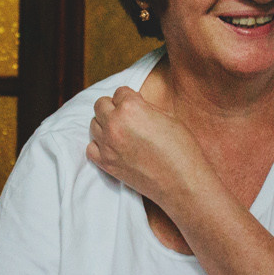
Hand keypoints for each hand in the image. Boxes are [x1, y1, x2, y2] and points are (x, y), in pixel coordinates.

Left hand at [85, 86, 209, 207]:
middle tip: (128, 117)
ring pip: (94, 124)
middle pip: (101, 104)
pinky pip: (91, 147)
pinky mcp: (106, 163)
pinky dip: (100, 145)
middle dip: (114, 107)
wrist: (182, 182)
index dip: (131, 98)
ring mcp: (107, 145)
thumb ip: (145, 107)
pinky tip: (114, 146)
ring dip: (106, 124)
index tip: (139, 106)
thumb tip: (135, 104)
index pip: (120, 91)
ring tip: (123, 132)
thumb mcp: (168, 116)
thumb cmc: (181, 148)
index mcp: (131, 107)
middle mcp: (114, 124)